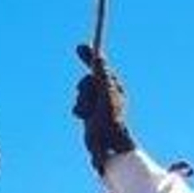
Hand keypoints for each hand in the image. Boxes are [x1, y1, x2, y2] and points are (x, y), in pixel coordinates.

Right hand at [72, 44, 133, 173]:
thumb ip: (102, 76)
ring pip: (82, 94)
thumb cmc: (112, 121)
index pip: (101, 68)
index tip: (80, 46)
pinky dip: (79, 110)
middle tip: (86, 92)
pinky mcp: (90, 115)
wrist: (108, 147)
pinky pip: (78, 106)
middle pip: (88, 80)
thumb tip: (99, 58)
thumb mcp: (106, 94)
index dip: (91, 56)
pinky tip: (83, 117)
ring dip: (82, 101)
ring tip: (89, 112)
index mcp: (115, 87)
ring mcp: (99, 105)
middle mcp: (108, 95)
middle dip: (85, 86)